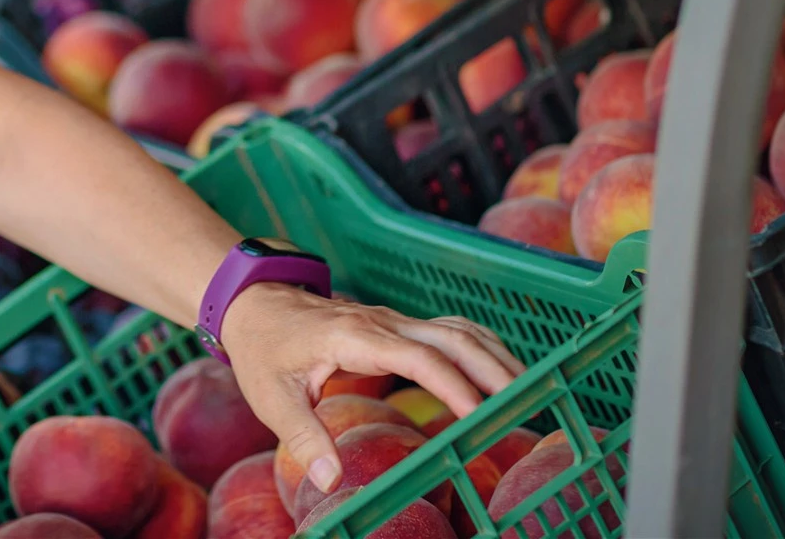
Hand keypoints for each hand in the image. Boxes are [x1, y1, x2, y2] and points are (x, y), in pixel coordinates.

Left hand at [219, 284, 522, 496]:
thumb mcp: (271, 397)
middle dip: (494, 370)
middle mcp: (383, 323)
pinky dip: (481, 350)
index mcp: (355, 337)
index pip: (418, 357)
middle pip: (452, 338)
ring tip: (530, 394)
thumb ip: (302, 436)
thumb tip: (330, 479)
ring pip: (458, 330)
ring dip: (496, 357)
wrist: (254, 304)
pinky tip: (501, 375)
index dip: (453, 386)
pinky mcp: (398, 327)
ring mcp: (393, 322)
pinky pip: (449, 332)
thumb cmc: (263, 350)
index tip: (480, 418)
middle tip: (529, 407)